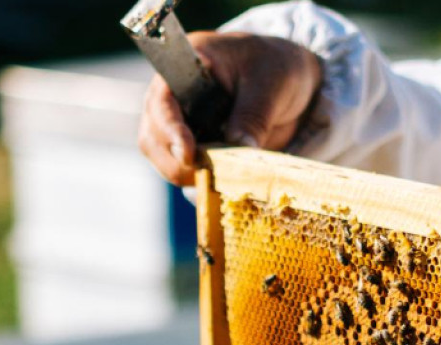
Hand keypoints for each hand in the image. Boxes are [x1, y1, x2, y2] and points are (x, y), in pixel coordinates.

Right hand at [139, 31, 323, 185]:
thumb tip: (240, 147)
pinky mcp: (190, 148)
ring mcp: (176, 124)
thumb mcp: (272, 83)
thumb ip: (254, 114)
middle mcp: (171, 97)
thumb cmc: (276, 66)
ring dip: (189, 175)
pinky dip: (200, 181)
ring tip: (225, 176)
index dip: (169, 128)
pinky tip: (224, 180)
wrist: (287, 81)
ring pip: (164, 160)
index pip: (162, 101)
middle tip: (213, 174)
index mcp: (187, 66)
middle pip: (153, 137)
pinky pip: (183, 171)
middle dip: (178, 161)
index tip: (188, 154)